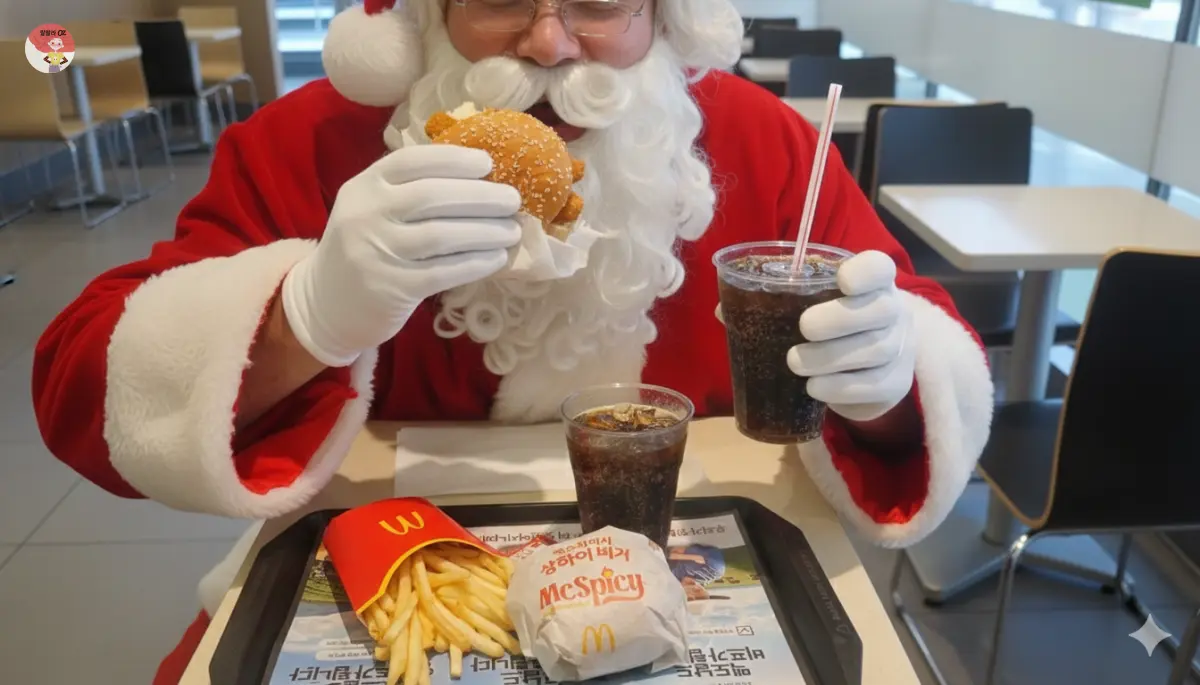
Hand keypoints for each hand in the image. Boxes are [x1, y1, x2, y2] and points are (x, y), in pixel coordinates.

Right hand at [283, 145, 521, 366]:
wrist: (326, 303)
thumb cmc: (364, 247)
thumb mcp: (373, 208)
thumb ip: (411, 189)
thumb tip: (479, 176)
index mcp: (365, 185)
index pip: (412, 160)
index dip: (454, 159)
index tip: (487, 163)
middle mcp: (368, 214)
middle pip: (433, 196)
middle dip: (481, 196)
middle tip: (513, 199)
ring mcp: (378, 252)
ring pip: (443, 235)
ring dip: (486, 232)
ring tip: (513, 230)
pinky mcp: (393, 288)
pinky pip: (444, 272)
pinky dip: (476, 263)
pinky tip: (497, 258)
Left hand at [785, 251, 915, 422]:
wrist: (867, 370)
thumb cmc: (831, 327)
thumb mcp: (810, 307)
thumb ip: (774, 303)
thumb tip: (722, 309)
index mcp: (871, 283)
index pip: (879, 268)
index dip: (865, 272)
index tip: (842, 279)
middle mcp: (893, 311)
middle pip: (881, 309)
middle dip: (840, 318)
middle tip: (804, 328)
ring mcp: (900, 349)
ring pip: (876, 350)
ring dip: (831, 357)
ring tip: (795, 363)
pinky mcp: (896, 383)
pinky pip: (873, 385)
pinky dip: (839, 388)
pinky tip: (814, 388)